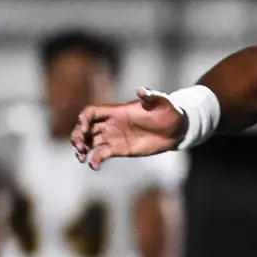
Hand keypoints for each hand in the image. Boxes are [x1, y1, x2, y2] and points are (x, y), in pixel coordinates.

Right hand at [72, 89, 187, 169]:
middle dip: (78, 135)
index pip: (91, 112)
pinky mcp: (120, 149)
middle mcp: (112, 123)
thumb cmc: (170, 112)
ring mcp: (115, 137)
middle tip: (79, 146)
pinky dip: (95, 160)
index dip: (83, 119)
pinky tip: (94, 166)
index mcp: (117, 111)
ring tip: (81, 157)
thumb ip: (151, 96)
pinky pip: (102, 154)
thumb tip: (141, 90)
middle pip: (86, 127)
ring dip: (82, 148)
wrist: (178, 129)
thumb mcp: (162, 102)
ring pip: (90, 141)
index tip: (85, 130)